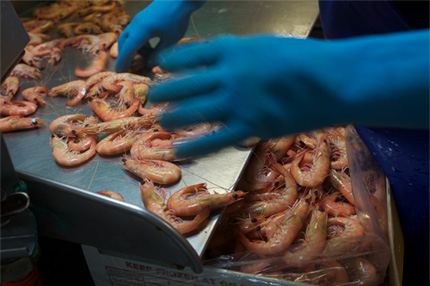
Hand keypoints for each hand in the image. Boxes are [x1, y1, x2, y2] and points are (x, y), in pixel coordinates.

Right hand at [115, 0, 205, 71]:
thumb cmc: (177, 19)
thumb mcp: (170, 41)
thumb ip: (159, 55)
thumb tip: (149, 65)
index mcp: (141, 30)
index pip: (128, 49)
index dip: (123, 62)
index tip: (119, 72)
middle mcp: (136, 24)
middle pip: (124, 42)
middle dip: (126, 56)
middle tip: (130, 68)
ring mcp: (139, 19)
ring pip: (129, 37)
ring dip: (135, 49)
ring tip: (149, 58)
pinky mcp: (143, 17)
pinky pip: (135, 32)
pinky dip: (140, 42)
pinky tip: (152, 47)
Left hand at [149, 31, 428, 157]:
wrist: (337, 80)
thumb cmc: (307, 59)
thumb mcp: (267, 47)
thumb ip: (240, 57)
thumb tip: (217, 67)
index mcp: (234, 49)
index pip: (191, 54)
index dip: (171, 62)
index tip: (159, 67)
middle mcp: (229, 74)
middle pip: (185, 84)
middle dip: (163, 91)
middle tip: (150, 97)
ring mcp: (238, 102)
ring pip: (193, 112)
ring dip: (172, 116)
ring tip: (159, 120)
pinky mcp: (251, 127)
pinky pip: (214, 139)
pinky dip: (193, 145)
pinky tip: (177, 149)